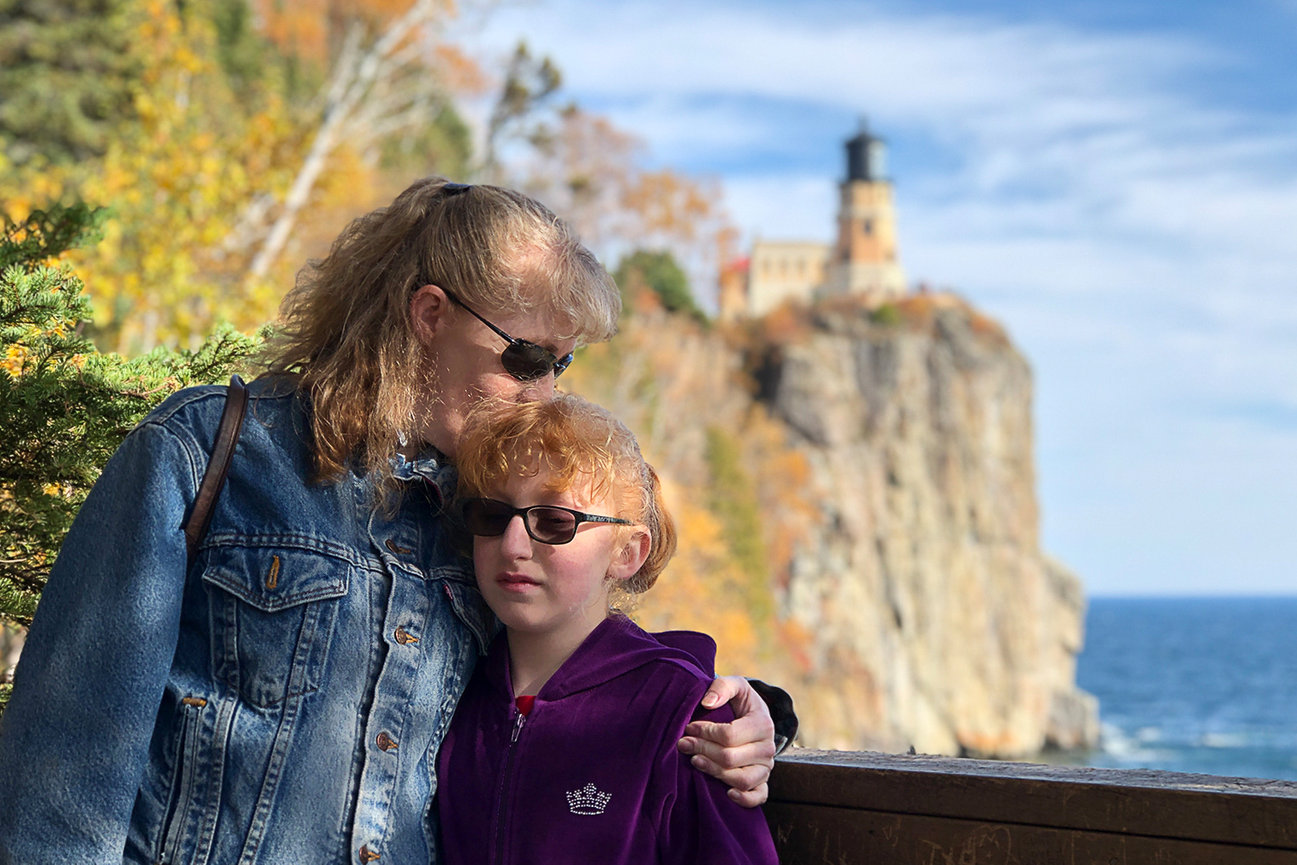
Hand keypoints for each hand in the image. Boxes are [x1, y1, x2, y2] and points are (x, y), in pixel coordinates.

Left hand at [677, 675, 775, 807]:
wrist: (753, 717)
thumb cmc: (740, 702)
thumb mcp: (735, 685)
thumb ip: (722, 687)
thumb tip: (707, 703)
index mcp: (763, 723)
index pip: (729, 735)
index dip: (704, 732)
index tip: (688, 727)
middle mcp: (768, 748)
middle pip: (730, 758)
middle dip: (702, 750)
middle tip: (683, 744)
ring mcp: (766, 767)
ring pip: (740, 779)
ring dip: (713, 772)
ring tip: (695, 761)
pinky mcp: (763, 782)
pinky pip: (758, 797)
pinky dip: (744, 799)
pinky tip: (726, 793)